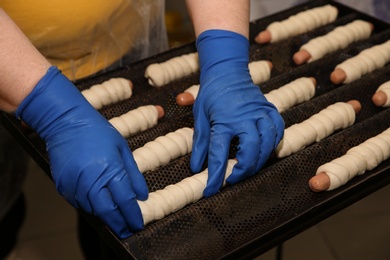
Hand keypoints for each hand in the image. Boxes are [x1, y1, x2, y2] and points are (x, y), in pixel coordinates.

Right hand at [16, 67, 147, 237]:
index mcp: (110, 169)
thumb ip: (133, 174)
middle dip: (119, 224)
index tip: (138, 223)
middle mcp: (91, 179)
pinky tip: (98, 204)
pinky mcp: (62, 185)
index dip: (132, 215)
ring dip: (105, 216)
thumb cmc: (98, 132)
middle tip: (127, 229)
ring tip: (115, 218)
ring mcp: (74, 183)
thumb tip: (142, 196)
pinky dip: (90, 207)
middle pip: (107, 211)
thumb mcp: (123, 149)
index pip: (125, 201)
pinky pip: (78, 203)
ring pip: (92, 210)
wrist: (66, 122)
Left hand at [191, 30, 283, 196]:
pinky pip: (278, 131)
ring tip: (248, 167)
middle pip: (251, 151)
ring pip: (268, 143)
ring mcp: (260, 113)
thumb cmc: (211, 95)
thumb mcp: (199, 117)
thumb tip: (197, 167)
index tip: (210, 190)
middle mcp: (244, 118)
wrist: (227, 71)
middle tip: (233, 178)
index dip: (215, 176)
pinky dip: (273, 144)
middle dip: (244, 170)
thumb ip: (200, 143)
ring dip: (260, 160)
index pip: (219, 154)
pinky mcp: (270, 109)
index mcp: (223, 120)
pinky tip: (264, 150)